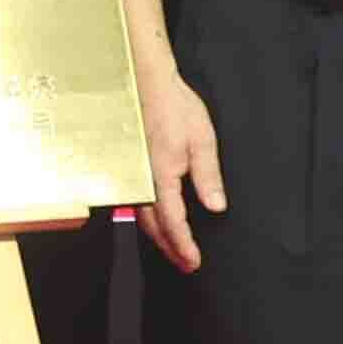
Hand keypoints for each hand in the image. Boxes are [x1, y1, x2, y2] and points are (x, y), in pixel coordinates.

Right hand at [138, 63, 224, 271]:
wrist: (143, 79)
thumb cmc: (173, 105)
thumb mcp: (201, 139)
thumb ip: (207, 176)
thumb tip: (216, 207)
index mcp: (160, 176)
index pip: (172, 222)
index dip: (183, 245)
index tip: (193, 262)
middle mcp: (140, 179)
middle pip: (152, 226)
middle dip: (170, 248)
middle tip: (186, 264)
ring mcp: (128, 173)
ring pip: (140, 215)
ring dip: (157, 235)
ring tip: (173, 247)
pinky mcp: (125, 166)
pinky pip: (134, 200)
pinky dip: (147, 216)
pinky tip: (154, 218)